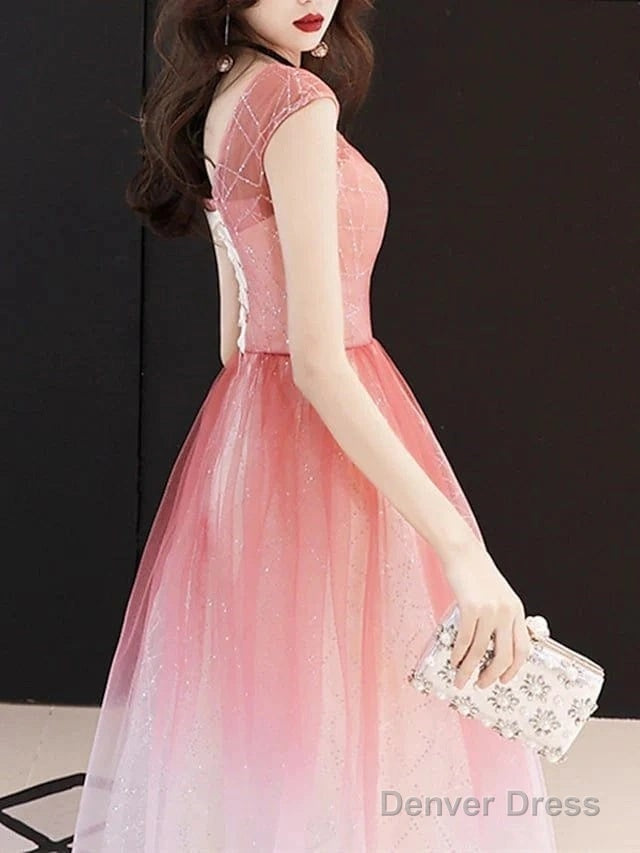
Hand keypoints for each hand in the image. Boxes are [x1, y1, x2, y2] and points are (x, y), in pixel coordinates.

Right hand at [441, 541, 531, 689]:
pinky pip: (465, 639)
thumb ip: (499, 618)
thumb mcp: (497, 596)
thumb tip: (488, 647)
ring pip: (481, 651)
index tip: (504, 680)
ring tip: (461, 679)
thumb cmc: (477, 573)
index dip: (514, 668)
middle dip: (492, 675)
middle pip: (505, 655)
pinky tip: (453, 659)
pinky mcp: (471, 607)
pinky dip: (459, 654)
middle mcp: (507, 612)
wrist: (463, 552)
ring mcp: (490, 610)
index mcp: (517, 611)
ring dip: (469, 669)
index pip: (523, 648)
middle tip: (481, 684)